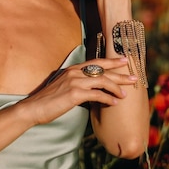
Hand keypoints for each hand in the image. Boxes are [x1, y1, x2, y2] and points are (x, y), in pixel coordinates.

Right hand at [21, 57, 137, 125]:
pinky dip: (108, 99)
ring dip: (117, 88)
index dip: (112, 61)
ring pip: (103, 81)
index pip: (97, 62)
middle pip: (103, 70)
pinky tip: (114, 103)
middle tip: (134, 77)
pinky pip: (97, 95)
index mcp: (73, 69)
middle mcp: (75, 72)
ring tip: (125, 95)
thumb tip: (90, 90)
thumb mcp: (63, 87)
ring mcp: (75, 82)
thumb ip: (76, 84)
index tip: (125, 60)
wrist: (34, 107)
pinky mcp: (74, 94)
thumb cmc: (48, 100)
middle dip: (121, 74)